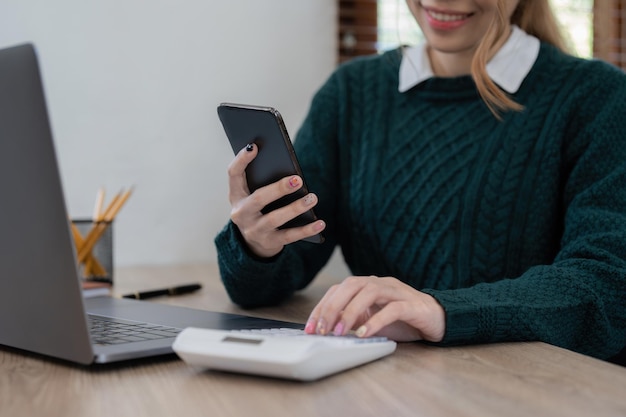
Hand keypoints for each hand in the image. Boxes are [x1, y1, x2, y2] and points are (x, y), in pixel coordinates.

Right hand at [227, 144, 325, 257]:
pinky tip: (320, 222)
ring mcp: (254, 230)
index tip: (254, 146)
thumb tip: (288, 168)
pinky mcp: (269, 243)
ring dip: (295, 208)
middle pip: (258, 199)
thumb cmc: (258, 209)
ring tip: (313, 198)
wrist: (253, 243)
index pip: (233, 174)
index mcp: (236, 195)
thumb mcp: (253, 195)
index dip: (241, 160)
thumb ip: (263, 180)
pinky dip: (307, 230)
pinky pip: (290, 236)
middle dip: (278, 189)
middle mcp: (241, 213)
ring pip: (275, 219)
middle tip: (297, 179)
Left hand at [304, 276, 445, 342]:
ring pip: (369, 292)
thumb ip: (353, 322)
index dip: (322, 307)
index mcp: (367, 285)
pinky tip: (365, 334)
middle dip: (331, 308)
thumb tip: (327, 332)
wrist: (438, 319)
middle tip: (321, 330)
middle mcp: (380, 284)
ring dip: (350, 312)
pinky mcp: (412, 304)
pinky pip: (392, 309)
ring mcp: (396, 291)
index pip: (339, 290)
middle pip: (350, 286)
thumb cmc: (403, 321)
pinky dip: (376, 320)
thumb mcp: (372, 321)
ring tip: (339, 333)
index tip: (310, 327)